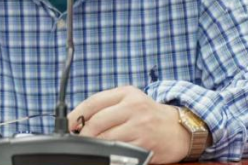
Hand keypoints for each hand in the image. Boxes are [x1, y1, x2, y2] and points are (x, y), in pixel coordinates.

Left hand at [68, 86, 189, 163]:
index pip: (93, 102)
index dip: (75, 115)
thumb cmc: (150, 115)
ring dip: (94, 145)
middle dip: (83, 134)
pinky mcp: (144, 144)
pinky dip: (109, 154)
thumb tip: (79, 119)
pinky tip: (108, 153)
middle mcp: (134, 107)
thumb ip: (107, 106)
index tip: (67, 124)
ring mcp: (140, 126)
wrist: (180, 128)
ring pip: (105, 138)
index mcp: (127, 93)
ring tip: (92, 146)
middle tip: (79, 139)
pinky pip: (119, 151)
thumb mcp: (131, 100)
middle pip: (96, 122)